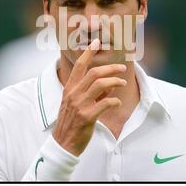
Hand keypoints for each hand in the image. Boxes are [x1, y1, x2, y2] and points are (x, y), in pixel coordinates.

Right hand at [52, 39, 126, 156]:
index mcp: (69, 88)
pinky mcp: (87, 117)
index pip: (79, 65)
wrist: (63, 143)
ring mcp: (80, 105)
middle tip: (122, 67)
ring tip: (123, 83)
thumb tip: (109, 86)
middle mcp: (74, 94)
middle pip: (94, 73)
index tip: (96, 41)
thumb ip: (90, 92)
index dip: (88, 52)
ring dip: (115, 81)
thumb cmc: (70, 121)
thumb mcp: (75, 103)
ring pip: (101, 85)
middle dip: (111, 68)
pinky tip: (117, 103)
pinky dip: (114, 101)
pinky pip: (105, 103)